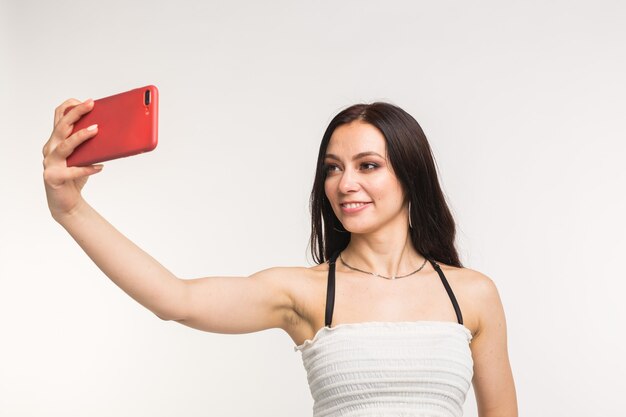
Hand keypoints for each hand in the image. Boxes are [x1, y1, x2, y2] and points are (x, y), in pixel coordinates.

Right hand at [42, 98, 102, 219]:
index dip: (71, 107)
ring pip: (64, 146)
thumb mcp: (84, 156)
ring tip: (96, 130)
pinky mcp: (53, 177)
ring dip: (80, 137)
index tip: (88, 101)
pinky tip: (100, 166)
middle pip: (62, 126)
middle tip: (91, 104)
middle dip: (77, 113)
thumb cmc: (75, 176)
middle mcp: (50, 148)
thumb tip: (113, 131)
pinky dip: (87, 168)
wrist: (66, 202)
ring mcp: (50, 163)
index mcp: (56, 140)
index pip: (59, 116)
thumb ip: (90, 144)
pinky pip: (71, 171)